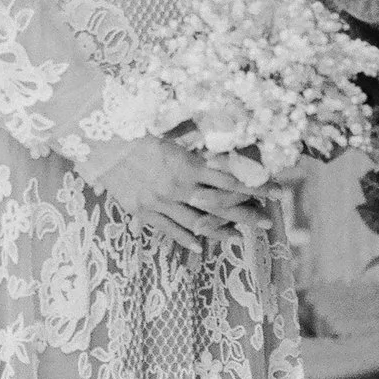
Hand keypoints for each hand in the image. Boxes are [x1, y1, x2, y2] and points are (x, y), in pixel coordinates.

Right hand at [73, 131, 258, 250]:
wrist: (100, 142)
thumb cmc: (137, 131)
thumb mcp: (172, 137)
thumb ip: (196, 152)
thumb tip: (224, 155)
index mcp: (187, 164)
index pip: (232, 180)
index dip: (257, 188)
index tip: (278, 193)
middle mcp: (178, 187)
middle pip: (220, 206)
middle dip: (247, 215)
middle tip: (267, 222)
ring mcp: (160, 202)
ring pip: (197, 223)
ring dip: (221, 232)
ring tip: (238, 239)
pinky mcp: (143, 211)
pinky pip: (170, 230)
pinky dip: (187, 239)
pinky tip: (201, 246)